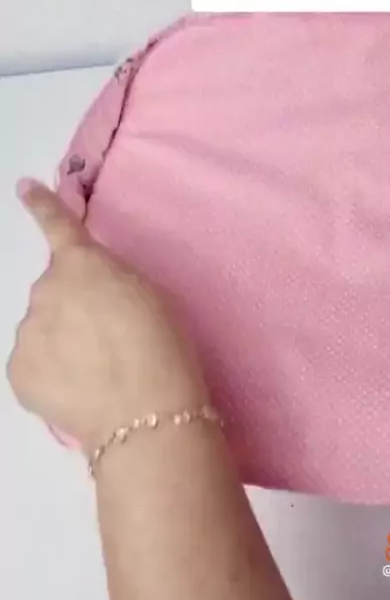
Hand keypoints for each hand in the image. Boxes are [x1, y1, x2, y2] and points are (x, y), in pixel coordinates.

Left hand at [7, 181, 205, 451]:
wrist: (144, 411)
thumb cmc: (163, 346)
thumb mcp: (150, 294)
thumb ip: (112, 280)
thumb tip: (92, 291)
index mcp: (82, 263)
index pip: (58, 225)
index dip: (41, 205)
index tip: (23, 187)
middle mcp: (44, 290)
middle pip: (54, 291)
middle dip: (73, 307)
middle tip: (108, 339)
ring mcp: (25, 332)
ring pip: (41, 329)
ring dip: (62, 342)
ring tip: (97, 373)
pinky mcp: (17, 372)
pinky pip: (33, 364)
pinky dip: (52, 375)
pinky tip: (79, 391)